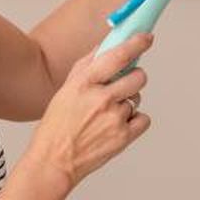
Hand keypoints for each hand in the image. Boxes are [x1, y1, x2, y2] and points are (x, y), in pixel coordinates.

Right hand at [22, 32, 153, 190]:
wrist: (54, 161)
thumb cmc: (56, 126)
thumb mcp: (66, 90)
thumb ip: (86, 66)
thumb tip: (105, 47)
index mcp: (84, 83)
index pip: (118, 56)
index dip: (136, 44)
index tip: (146, 38)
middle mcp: (101, 98)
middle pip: (138, 77)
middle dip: (134, 78)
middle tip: (122, 86)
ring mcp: (114, 118)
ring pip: (137, 99)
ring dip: (128, 103)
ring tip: (107, 114)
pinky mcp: (124, 136)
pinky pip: (143, 118)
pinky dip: (135, 121)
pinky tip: (117, 125)